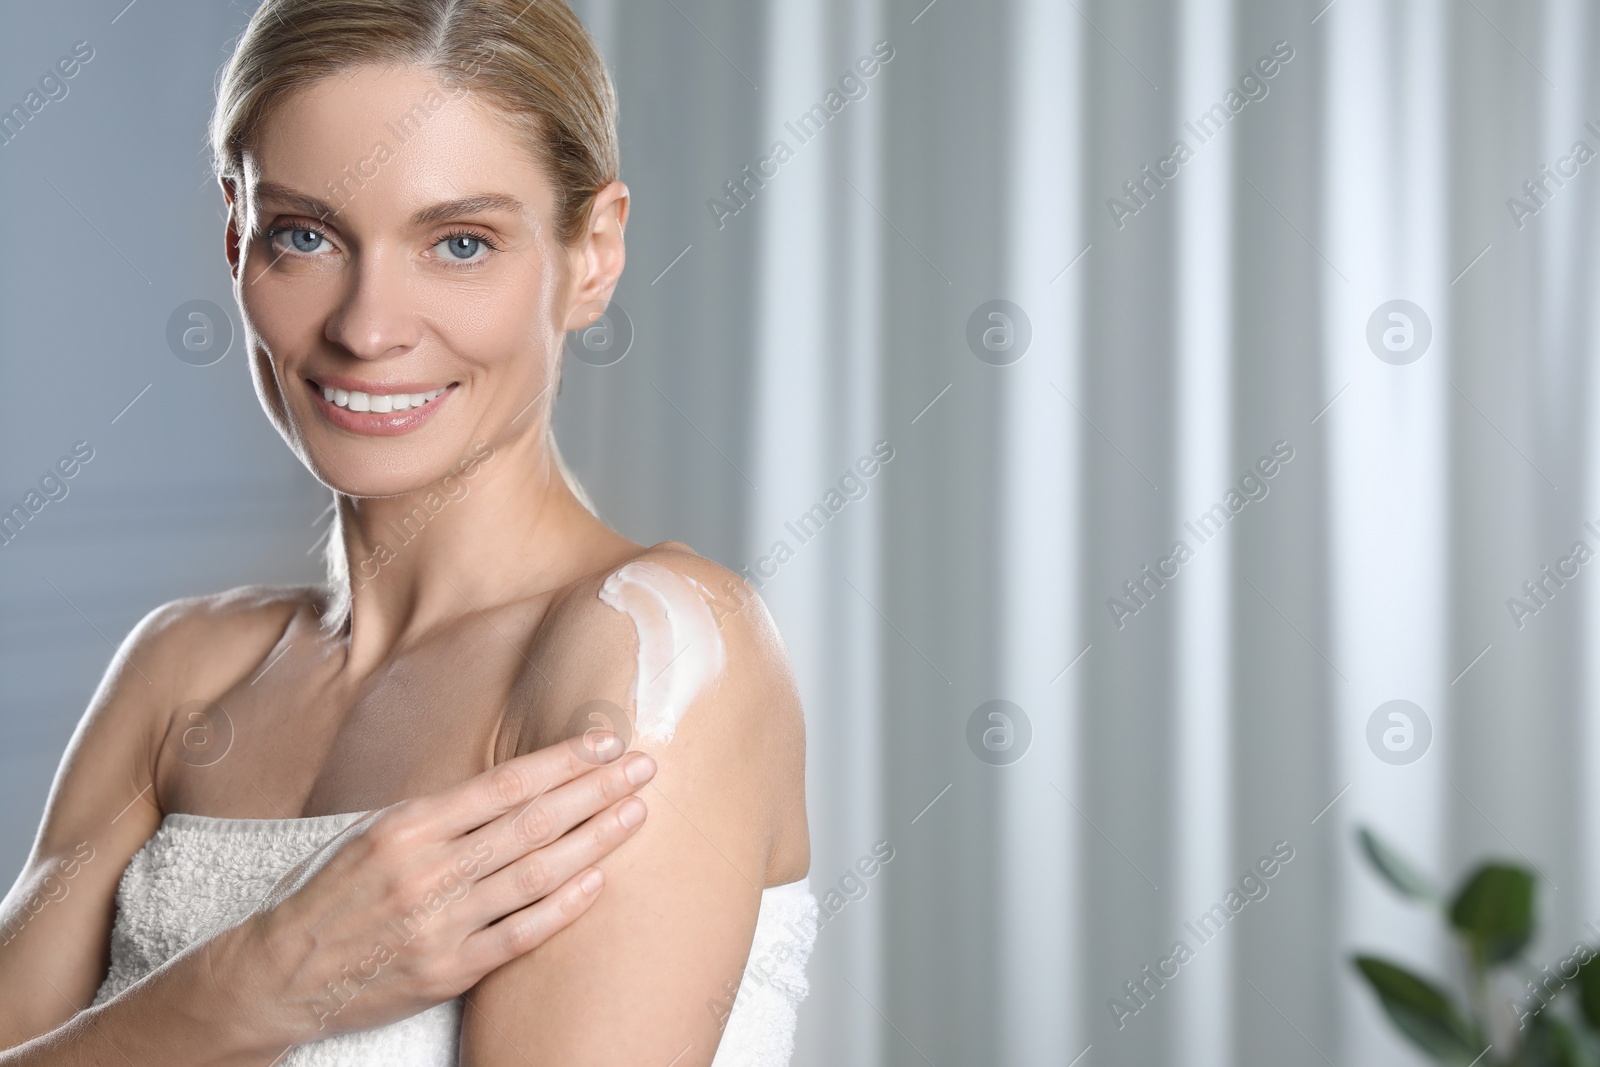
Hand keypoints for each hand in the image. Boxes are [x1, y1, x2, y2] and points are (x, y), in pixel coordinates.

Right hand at [208, 731, 654, 1049]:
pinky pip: (519, 934)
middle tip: (643, 768)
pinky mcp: (447, 971)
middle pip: (531, 822)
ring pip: (535, 874)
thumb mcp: (370, 834)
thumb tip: (513, 786)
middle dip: (595, 791)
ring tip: (635, 815)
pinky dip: (562, 906)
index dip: (562, 761)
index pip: (503, 784)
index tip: (606, 742)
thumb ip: (439, 816)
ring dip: (594, 840)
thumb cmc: (327, 895)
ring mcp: (440, 923)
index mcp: (406, 827)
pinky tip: (598, 882)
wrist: (277, 973)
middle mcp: (427, 870)